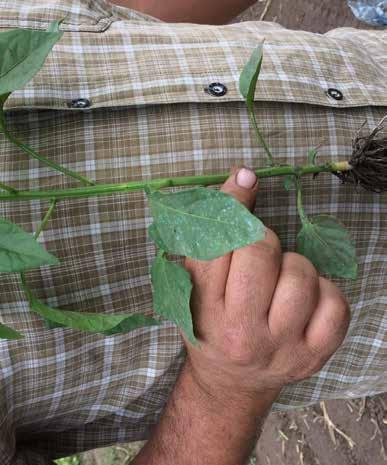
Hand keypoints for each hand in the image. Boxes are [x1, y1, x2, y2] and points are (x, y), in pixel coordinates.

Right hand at [184, 167, 349, 400]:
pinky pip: (337, 303)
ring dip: (294, 265)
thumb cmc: (210, 327)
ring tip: (280, 280)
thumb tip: (244, 175)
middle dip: (262, 239)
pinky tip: (306, 298)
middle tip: (258, 252)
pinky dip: (324, 289)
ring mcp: (282, 348)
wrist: (231, 383)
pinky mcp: (314, 356)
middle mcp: (241, 334)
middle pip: (261, 253)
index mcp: (204, 312)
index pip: (216, 244)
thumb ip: (209, 236)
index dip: (234, 203)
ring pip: (302, 275)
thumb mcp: (192, 288)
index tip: (244, 180)